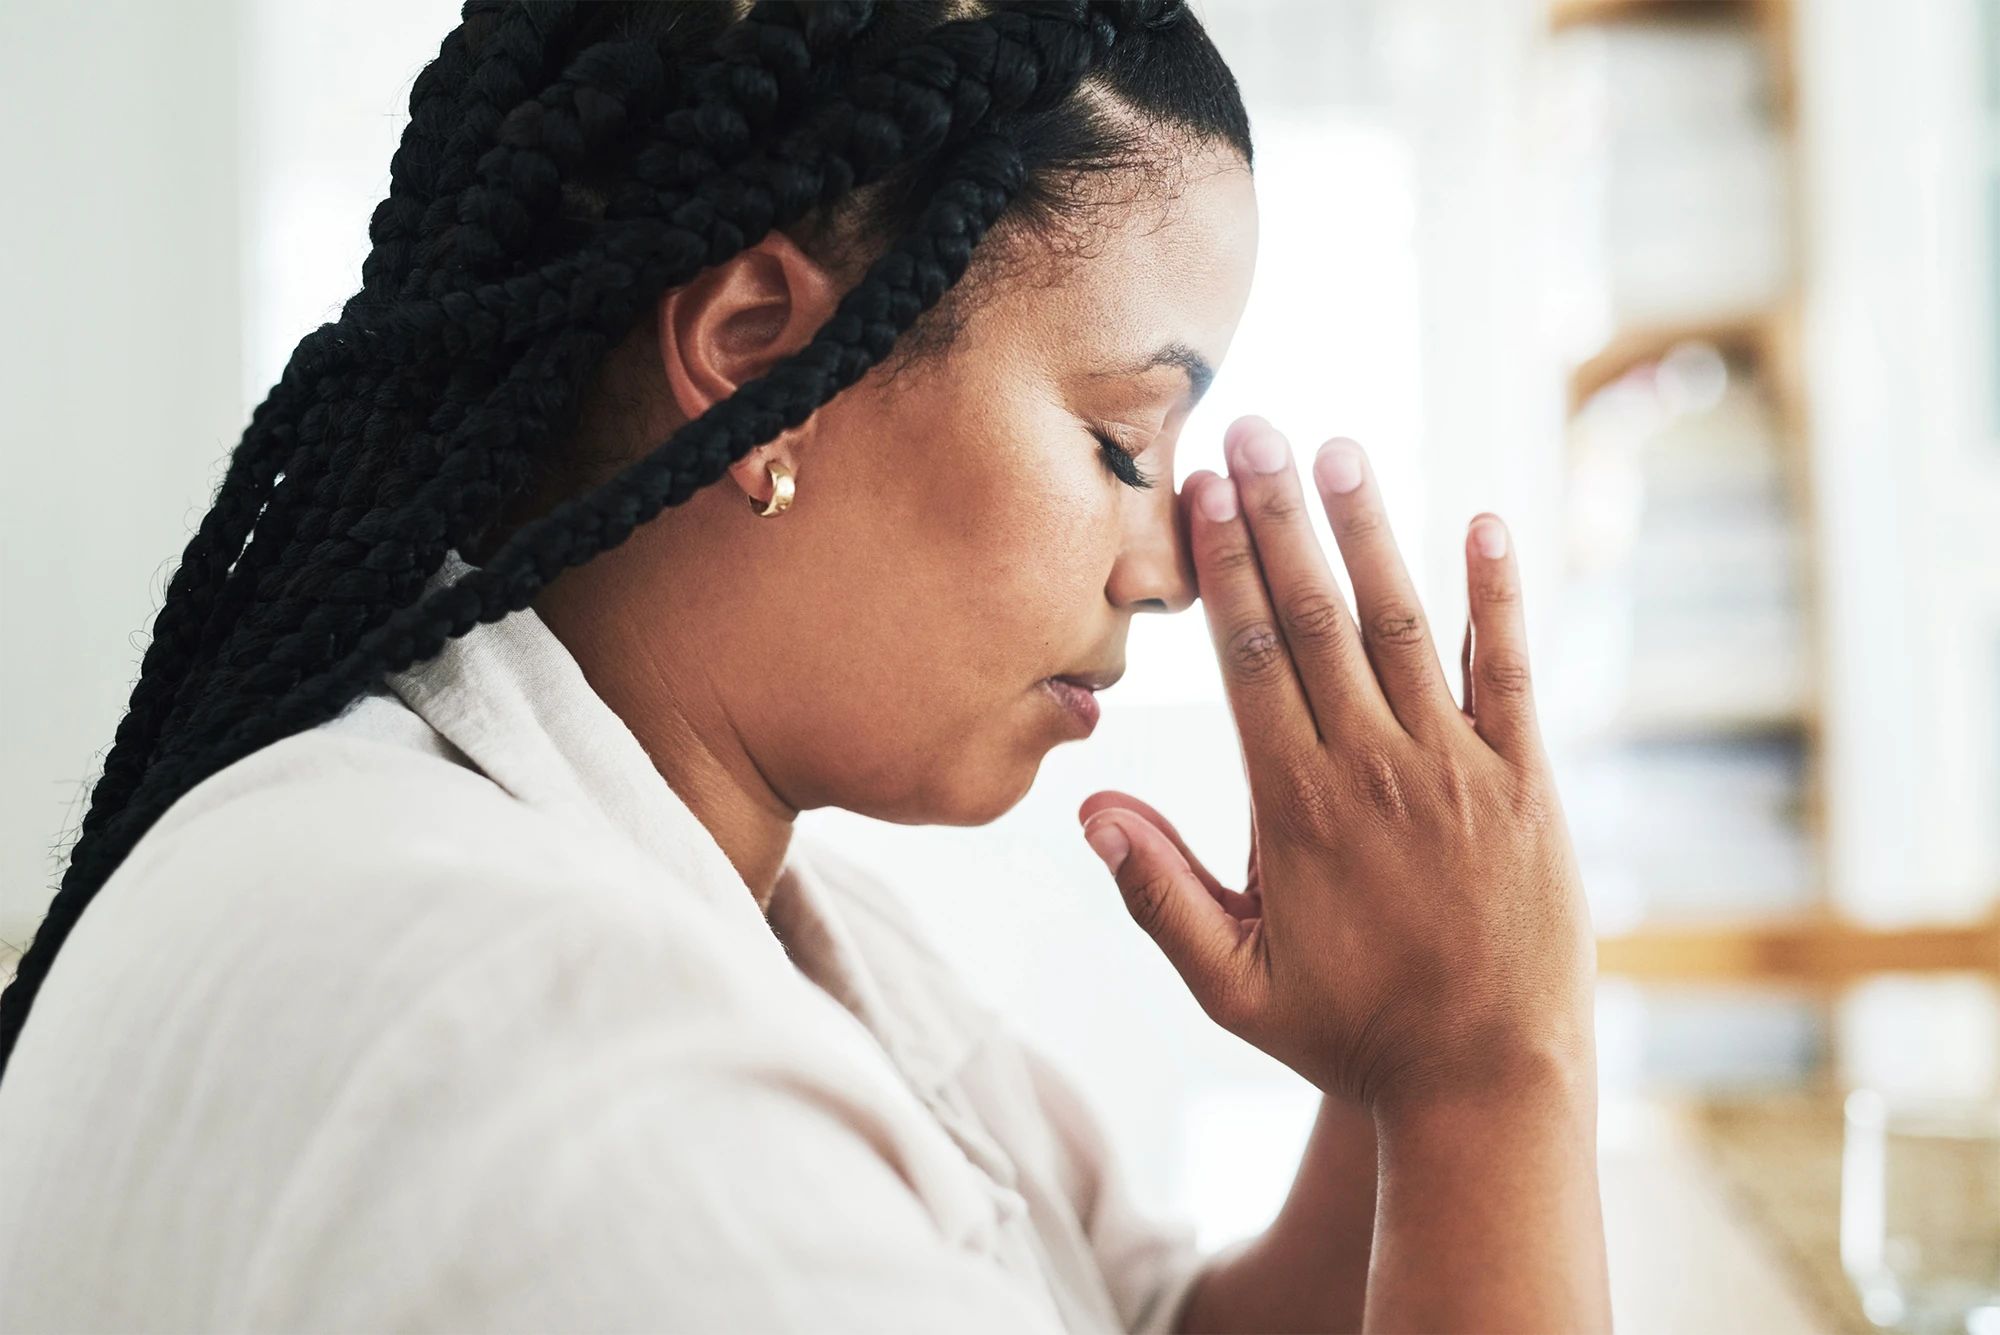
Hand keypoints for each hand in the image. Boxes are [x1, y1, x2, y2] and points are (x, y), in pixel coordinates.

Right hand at [1079, 418, 1593, 1114]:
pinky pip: (1513, 672)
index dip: (1225, 569)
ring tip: (1340, 450)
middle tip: (1253, 431)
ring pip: (1406, 627)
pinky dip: (1500, 597)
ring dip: (1372, 533)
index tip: (1202, 492)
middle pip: (1320, 619)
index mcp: (1300, 811)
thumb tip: (1089, 805)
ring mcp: (1460, 769)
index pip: (1253, 661)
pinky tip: (1485, 524)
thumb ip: (1157, 894)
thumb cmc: (1350, 1032)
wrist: (1489, 1080)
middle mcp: (1377, 771)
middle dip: (1279, 518)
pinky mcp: (1529, 783)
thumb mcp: (1232, 983)